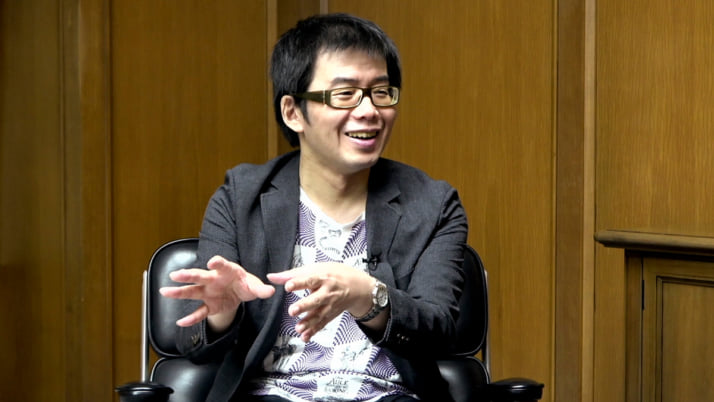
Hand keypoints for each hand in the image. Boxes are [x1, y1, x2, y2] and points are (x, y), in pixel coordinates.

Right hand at [159, 255, 274, 329]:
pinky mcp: (209, 305)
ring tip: (165, 291)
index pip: (222, 265)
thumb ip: (261, 289)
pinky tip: (180, 322)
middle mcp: (214, 280)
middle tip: (176, 274)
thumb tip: (271, 291)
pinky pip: (199, 312)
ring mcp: (208, 292)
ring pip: (192, 292)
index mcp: (227, 271)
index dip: (218, 263)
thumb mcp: (255, 286)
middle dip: (188, 275)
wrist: (239, 293)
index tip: (212, 261)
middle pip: (200, 276)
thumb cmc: (245, 284)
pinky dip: (191, 318)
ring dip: (179, 292)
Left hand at [267, 262, 373, 341]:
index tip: (288, 286)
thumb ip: (292, 274)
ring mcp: (330, 305)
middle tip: (292, 310)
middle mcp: (327, 292)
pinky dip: (314, 331)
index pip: (310, 279)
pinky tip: (305, 337)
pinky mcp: (331, 315)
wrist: (357, 287)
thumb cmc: (333, 274)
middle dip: (304, 306)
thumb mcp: (315, 268)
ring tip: (298, 328)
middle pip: (316, 299)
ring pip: (319, 314)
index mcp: (323, 277)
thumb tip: (271, 277)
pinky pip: (322, 324)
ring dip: (309, 322)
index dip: (299, 283)